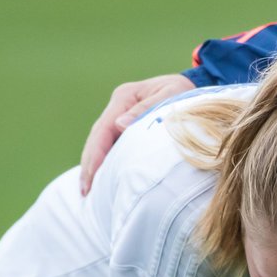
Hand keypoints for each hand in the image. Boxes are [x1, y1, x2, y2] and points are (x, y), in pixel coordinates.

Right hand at [80, 74, 194, 193]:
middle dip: (89, 164)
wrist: (192, 85)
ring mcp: (120, 115)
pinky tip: (102, 179)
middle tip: (84, 191)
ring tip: (88, 190)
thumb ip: (147, 108)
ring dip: (93, 165)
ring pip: (101, 143)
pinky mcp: (125, 125)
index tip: (91, 176)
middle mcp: (118, 106)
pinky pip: (112, 145)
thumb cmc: (184, 91)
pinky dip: (105, 161)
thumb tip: (119, 125)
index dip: (96, 154)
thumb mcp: (171, 94)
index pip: (103, 129)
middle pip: (97, 138)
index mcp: (124, 96)